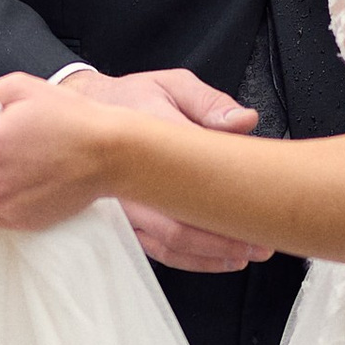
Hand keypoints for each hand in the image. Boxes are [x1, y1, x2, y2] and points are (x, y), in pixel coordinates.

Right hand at [0, 68, 270, 270]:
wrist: (83, 114)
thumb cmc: (130, 100)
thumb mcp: (171, 85)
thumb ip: (209, 103)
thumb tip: (243, 120)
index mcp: (145, 141)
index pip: (191, 177)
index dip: (226, 201)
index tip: (257, 208)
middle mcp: (130, 181)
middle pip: (178, 225)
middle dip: (224, 240)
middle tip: (260, 243)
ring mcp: (123, 206)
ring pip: (168, 243)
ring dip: (210, 256)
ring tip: (245, 254)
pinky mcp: (121, 222)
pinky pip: (155, 249)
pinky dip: (189, 259)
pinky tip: (216, 259)